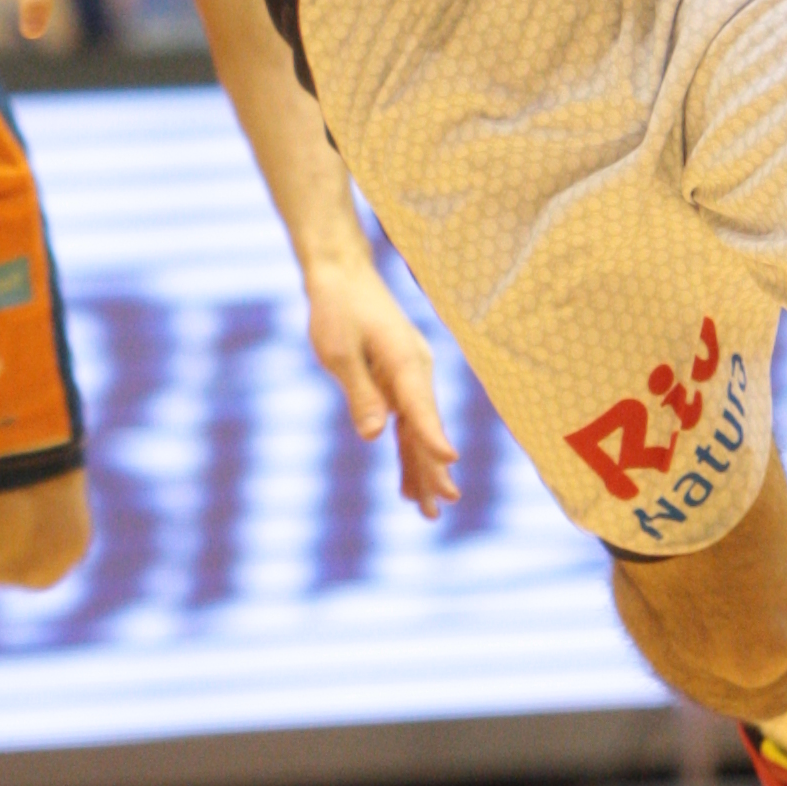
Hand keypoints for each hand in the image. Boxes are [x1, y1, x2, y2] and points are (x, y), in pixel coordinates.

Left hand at [305, 252, 460, 521]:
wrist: (342, 275)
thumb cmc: (337, 308)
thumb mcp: (339, 351)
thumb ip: (359, 393)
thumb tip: (374, 435)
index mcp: (404, 362)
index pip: (420, 408)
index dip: (433, 438)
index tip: (449, 462)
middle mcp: (415, 371)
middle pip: (426, 428)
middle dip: (433, 469)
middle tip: (441, 506)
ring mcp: (410, 376)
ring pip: (418, 430)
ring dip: (422, 468)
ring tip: (428, 510)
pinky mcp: (399, 379)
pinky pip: (408, 422)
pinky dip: (409, 450)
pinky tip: (408, 481)